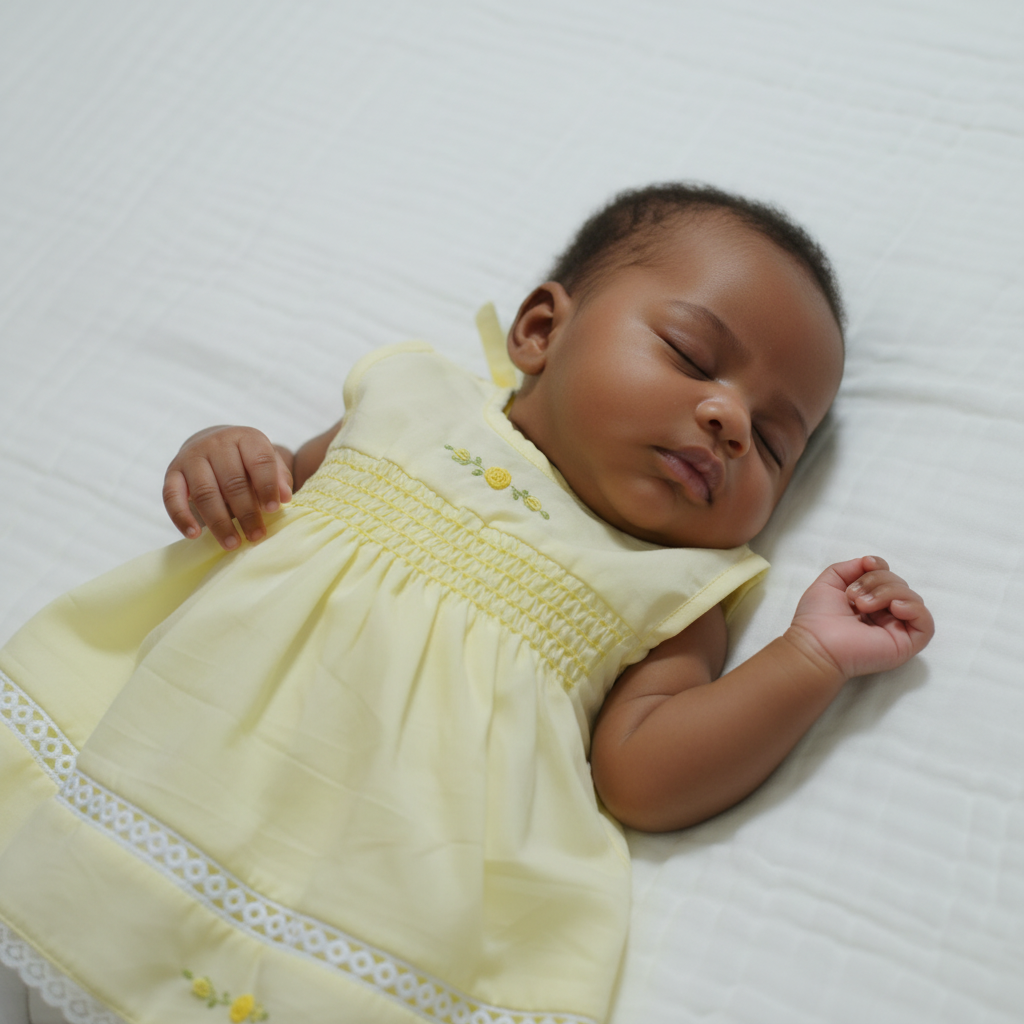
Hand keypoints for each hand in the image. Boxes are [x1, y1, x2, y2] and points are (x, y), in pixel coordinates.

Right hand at [163, 426, 292, 549]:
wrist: (211, 444)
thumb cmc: (246, 460)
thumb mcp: (266, 461)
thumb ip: (278, 476)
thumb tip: (285, 497)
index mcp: (245, 438)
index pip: (259, 461)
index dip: (267, 486)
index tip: (274, 510)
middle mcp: (216, 443)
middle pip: (233, 482)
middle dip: (246, 513)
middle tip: (256, 536)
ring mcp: (191, 457)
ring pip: (205, 492)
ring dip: (219, 522)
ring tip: (232, 543)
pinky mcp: (172, 472)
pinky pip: (172, 496)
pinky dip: (182, 517)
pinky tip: (193, 535)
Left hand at [785, 556, 933, 680]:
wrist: (815, 644)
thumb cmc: (816, 617)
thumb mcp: (830, 581)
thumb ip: (851, 567)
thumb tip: (871, 562)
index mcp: (869, 602)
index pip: (888, 576)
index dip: (880, 567)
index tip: (866, 565)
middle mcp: (885, 615)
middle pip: (900, 584)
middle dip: (877, 581)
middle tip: (854, 596)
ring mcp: (896, 630)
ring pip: (912, 599)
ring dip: (888, 593)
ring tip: (863, 605)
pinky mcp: (906, 644)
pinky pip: (926, 622)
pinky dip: (913, 608)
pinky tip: (894, 608)